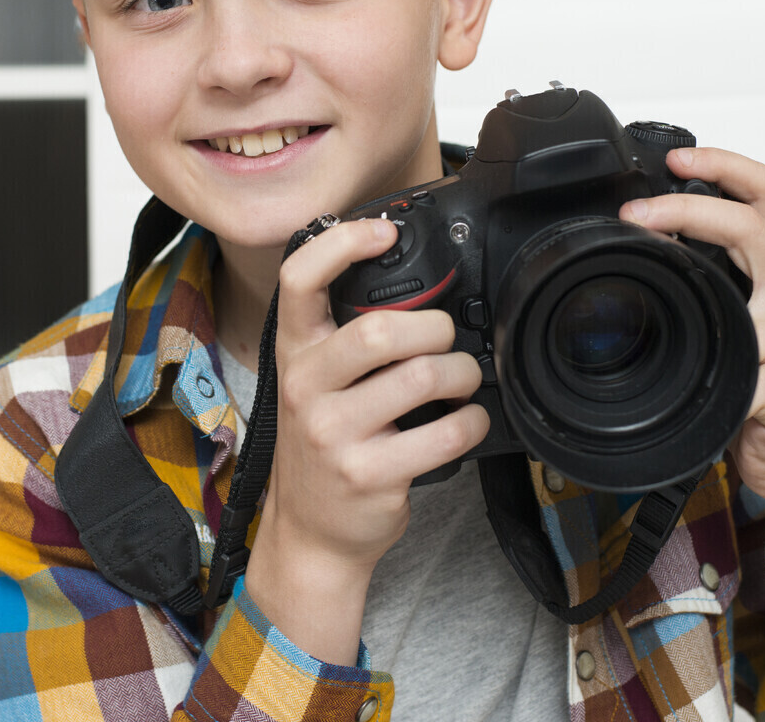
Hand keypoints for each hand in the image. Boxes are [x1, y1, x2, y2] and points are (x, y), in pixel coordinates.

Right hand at [242, 217, 489, 662]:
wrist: (311, 533)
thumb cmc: (325, 446)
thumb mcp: (315, 385)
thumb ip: (344, 341)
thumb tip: (416, 292)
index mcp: (294, 354)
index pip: (299, 281)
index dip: (342, 245)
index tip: (383, 232)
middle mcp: (305, 389)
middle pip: (378, 330)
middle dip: (434, 329)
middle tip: (447, 341)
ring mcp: (333, 435)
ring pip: (421, 378)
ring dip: (461, 374)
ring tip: (462, 381)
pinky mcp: (369, 475)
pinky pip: (445, 434)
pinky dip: (470, 423)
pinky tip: (465, 423)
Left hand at [620, 147, 764, 609]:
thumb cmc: (761, 395)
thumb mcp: (733, 330)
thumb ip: (709, 292)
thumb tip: (647, 253)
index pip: (760, 195)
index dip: (720, 166)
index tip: (673, 159)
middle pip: (753, 220)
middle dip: (690, 206)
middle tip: (639, 212)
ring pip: (747, 285)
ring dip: (694, 280)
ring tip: (655, 281)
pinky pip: (742, 365)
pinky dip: (712, 370)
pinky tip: (701, 380)